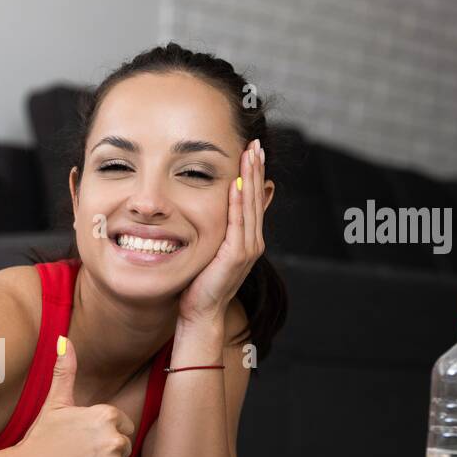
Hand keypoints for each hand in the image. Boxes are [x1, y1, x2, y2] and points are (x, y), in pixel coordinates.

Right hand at [10, 337, 134, 456]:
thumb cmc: (39, 439)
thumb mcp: (54, 403)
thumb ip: (65, 370)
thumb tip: (64, 339)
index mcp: (106, 416)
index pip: (122, 426)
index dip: (101, 433)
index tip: (81, 439)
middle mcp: (114, 440)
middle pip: (123, 448)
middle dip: (104, 453)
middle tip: (76, 455)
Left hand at [178, 138, 267, 326]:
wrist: (201, 312)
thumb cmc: (200, 284)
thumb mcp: (210, 250)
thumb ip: (216, 231)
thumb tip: (210, 213)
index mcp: (247, 239)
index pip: (251, 199)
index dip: (253, 175)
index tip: (252, 151)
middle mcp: (252, 241)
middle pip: (256, 197)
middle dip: (256, 169)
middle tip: (255, 144)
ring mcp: (247, 248)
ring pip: (250, 205)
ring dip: (250, 178)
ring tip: (251, 154)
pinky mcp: (237, 256)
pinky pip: (238, 223)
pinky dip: (238, 202)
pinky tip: (236, 183)